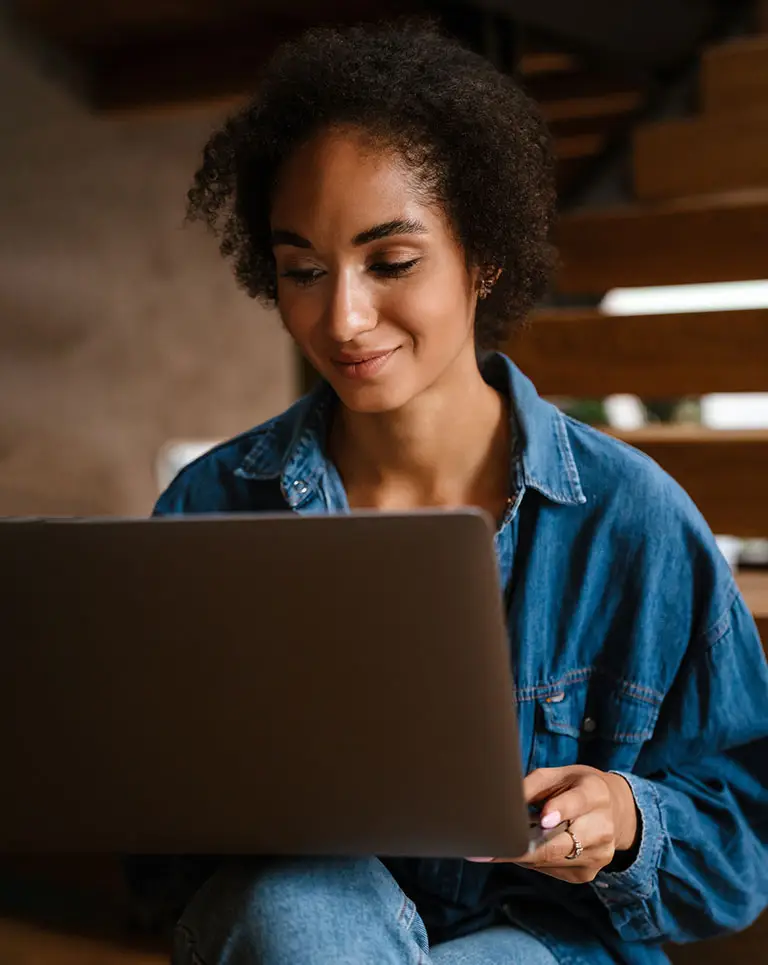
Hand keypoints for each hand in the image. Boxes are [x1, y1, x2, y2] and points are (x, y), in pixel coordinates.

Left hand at [469, 765, 638, 882]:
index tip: (543, 818)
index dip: (559, 810)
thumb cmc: (577, 787)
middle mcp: (603, 828)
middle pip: (560, 844)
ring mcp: (598, 856)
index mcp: (595, 794)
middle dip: (523, 847)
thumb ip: (533, 784)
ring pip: (550, 860)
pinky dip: (534, 860)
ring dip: (523, 853)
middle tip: (490, 848)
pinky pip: (551, 869)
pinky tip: (529, 847)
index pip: (577, 803)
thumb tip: (505, 799)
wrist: (614, 811)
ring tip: (505, 842)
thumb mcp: (558, 775)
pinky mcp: (587, 874)